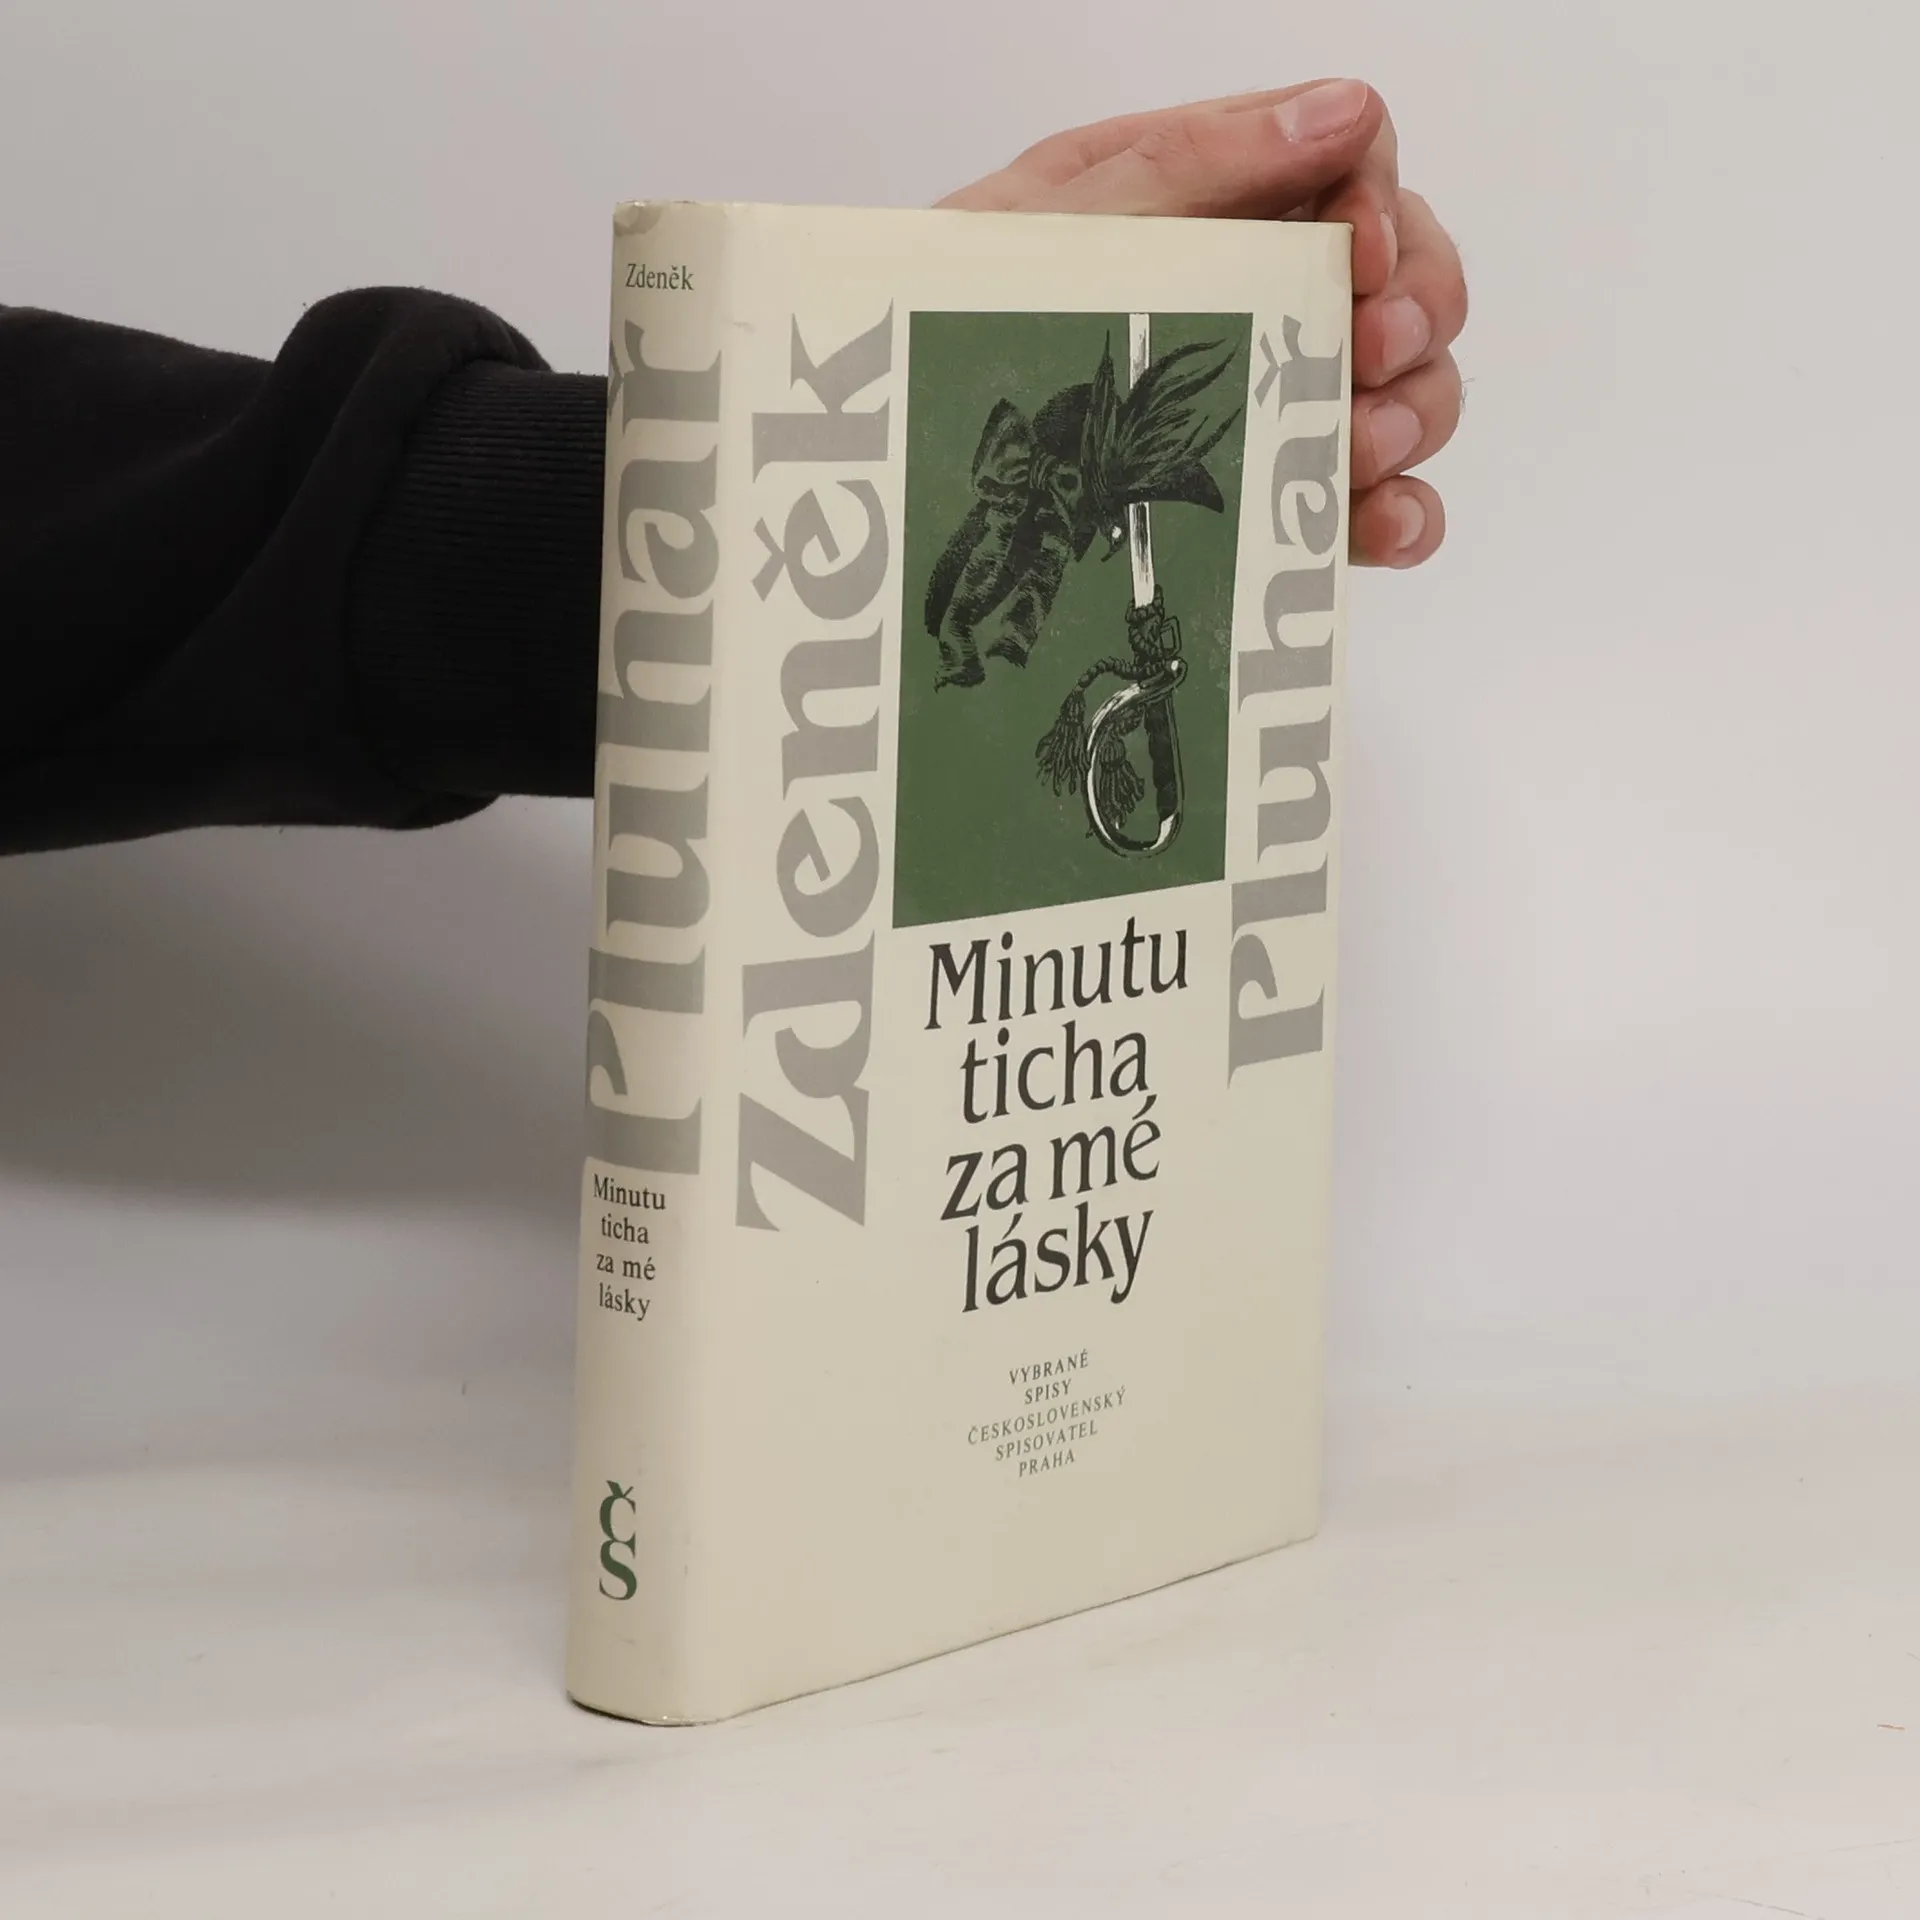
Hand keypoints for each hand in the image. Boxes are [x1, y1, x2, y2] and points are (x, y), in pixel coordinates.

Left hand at [939, 80, 1464, 567]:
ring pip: (1402, 389)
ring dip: (1408, 416)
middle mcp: (1253, 294)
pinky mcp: (1259, 499)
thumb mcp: (1053, 223)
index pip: (1355, 158)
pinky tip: (1379, 524)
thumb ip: (1192, 162)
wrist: (888, 455)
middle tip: (1368, 356)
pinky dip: (1396, 513)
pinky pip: (1364, 502)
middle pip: (1405, 277)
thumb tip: (1342, 110)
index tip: (1360, 260)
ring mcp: (1261, 400)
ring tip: (1356, 450)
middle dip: (1416, 315)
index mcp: (1210, 198)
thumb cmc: (946, 321)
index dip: (1381, 201)